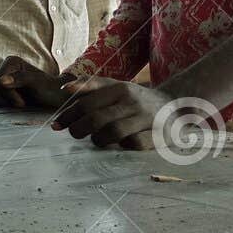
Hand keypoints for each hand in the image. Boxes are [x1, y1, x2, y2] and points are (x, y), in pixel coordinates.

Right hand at [0, 56, 72, 109]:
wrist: (51, 98)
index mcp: (11, 61)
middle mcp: (0, 67)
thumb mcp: (38, 83)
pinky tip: (3, 104)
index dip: (8, 95)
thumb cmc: (47, 90)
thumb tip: (1, 81)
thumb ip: (21, 79)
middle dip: (3, 99)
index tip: (22, 103)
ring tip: (12, 104)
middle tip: (19, 104)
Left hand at [53, 76, 174, 148]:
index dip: (67, 116)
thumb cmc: (136, 98)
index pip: (86, 103)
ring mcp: (146, 118)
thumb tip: (64, 90)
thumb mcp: (116, 86)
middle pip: (96, 119)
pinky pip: (134, 145)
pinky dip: (123, 146)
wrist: (177, 103)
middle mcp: (132, 102)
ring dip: (98, 140)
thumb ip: (90, 86)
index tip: (56, 126)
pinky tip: (120, 144)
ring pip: (113, 132)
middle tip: (74, 134)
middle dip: (79, 129)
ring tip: (96, 140)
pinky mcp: (158, 134)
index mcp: (119, 89)